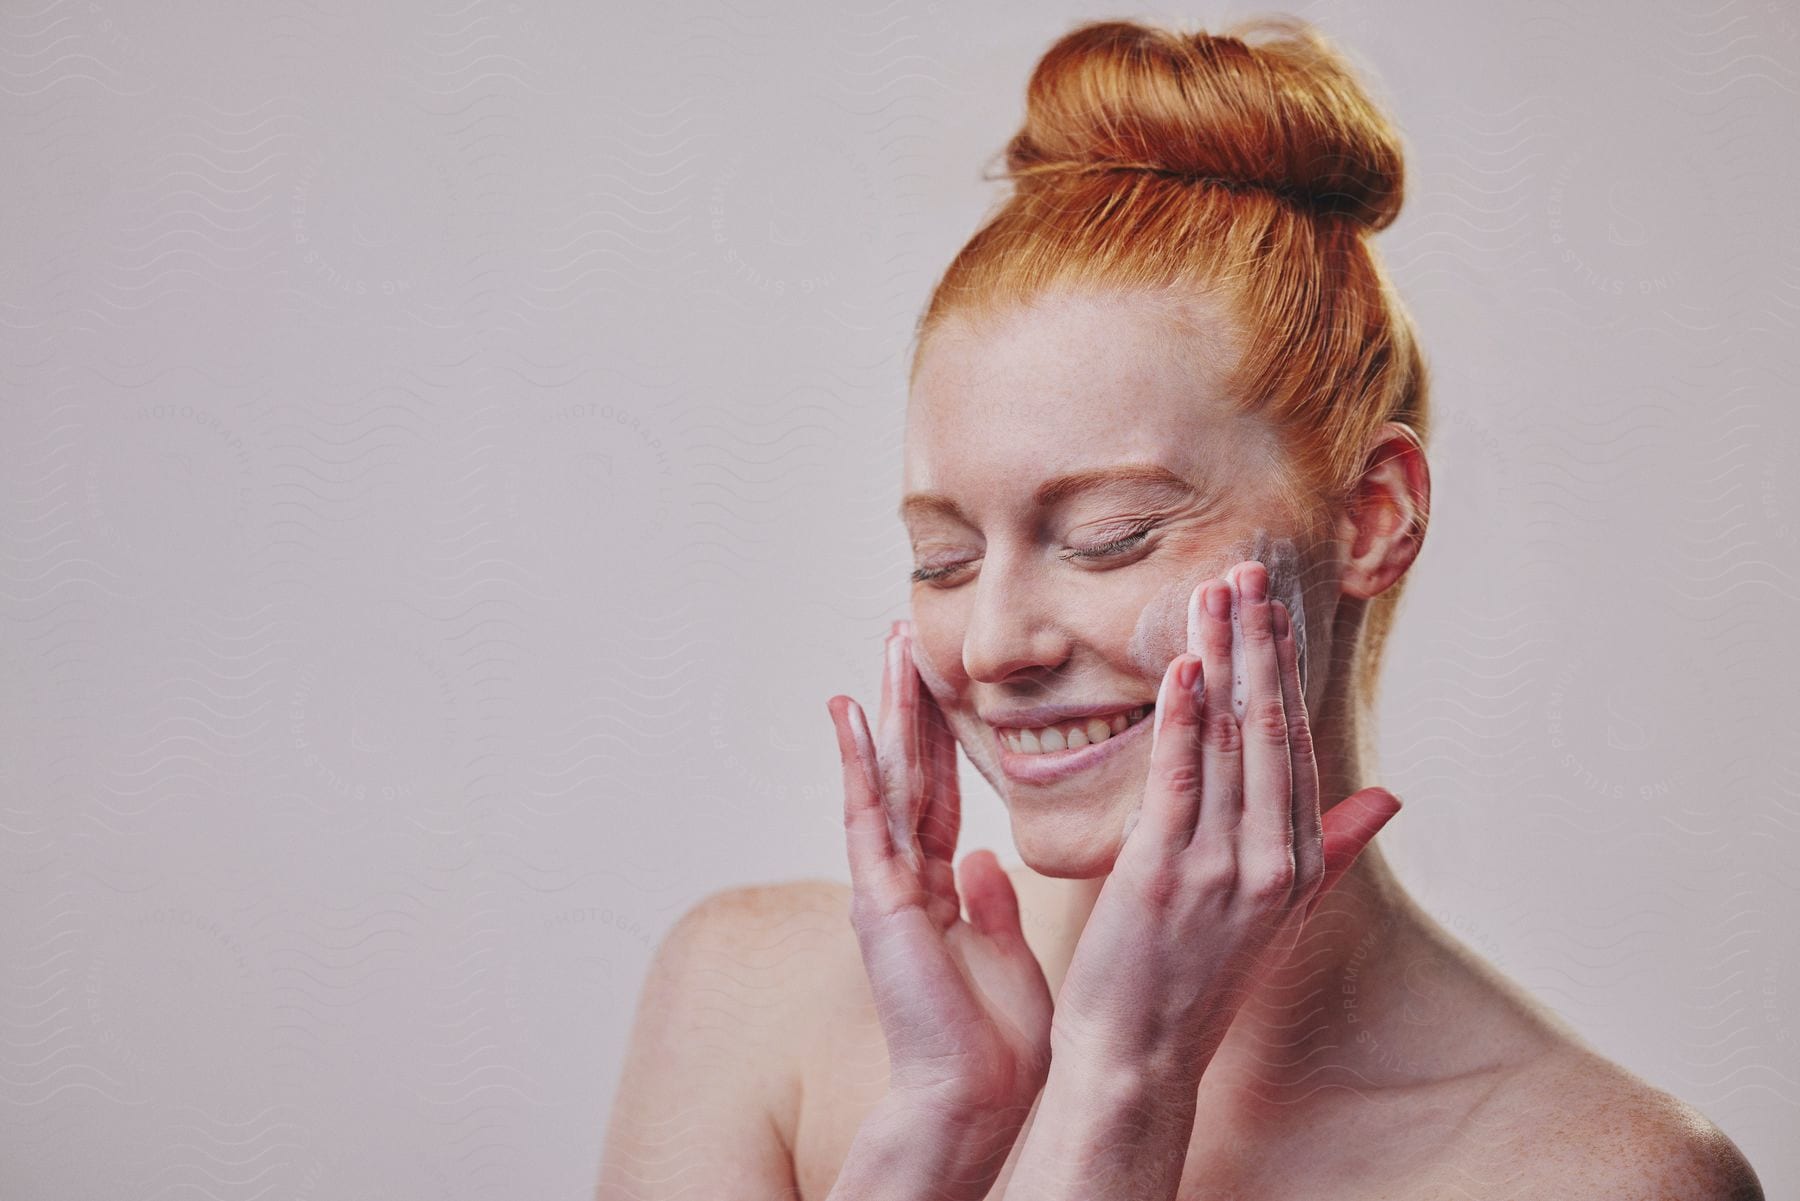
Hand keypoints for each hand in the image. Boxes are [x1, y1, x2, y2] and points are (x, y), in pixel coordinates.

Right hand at [826, 622, 1053, 1128]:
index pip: (940, 793)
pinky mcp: (880, 899)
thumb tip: (987, 862)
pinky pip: (869, 818)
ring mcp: (887, 886)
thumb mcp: (1004, 954)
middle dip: (910, 703)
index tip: (941, 680)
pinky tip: (851, 713)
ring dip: (887, 711)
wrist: (976, 1098)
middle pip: (910, 772)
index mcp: (939, 890)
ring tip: (887, 647)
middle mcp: (905, 879)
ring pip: (889, 779)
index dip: (942, 736)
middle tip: (906, 635)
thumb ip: (991, 906)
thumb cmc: (996, 1044)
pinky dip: (859, 763)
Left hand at [1051, 560, 1401, 1076]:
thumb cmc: (1193, 979)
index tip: (1274, 604)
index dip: (1283, 669)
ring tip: (1216, 591)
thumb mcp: (1276, 911)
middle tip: (1249, 568)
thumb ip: (1330, 847)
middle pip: (1270, 729)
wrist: (1139, 1057)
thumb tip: (1388, 797)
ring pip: (1230, 743)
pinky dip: (1184, 721)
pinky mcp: (1165, 874)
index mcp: (1296, 862)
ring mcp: (1222, 868)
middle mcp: (1271, 860)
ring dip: (1223, 660)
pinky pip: (1180, 781)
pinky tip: (1185, 667)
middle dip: (1260, 645)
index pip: (1295, 742)